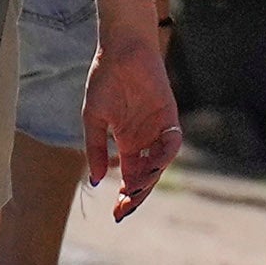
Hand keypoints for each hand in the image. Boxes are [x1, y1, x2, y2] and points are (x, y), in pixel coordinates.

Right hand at [79, 23, 176, 218]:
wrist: (121, 50)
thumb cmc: (104, 80)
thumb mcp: (94, 120)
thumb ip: (95, 149)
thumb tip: (94, 181)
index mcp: (127, 143)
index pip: (130, 177)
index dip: (126, 196)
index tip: (116, 214)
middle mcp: (145, 140)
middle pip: (146, 176)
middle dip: (137, 195)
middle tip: (125, 209)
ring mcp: (158, 129)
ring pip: (159, 164)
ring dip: (149, 180)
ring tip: (135, 190)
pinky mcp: (170, 116)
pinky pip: (172, 142)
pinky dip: (164, 156)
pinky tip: (151, 166)